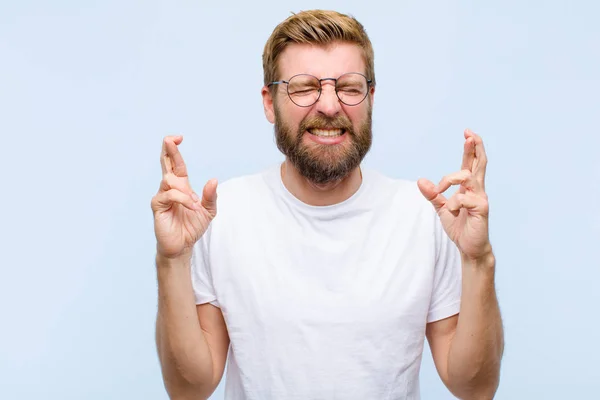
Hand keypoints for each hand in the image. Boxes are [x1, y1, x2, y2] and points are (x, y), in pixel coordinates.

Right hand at [151, 135, 217, 259]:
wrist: (183, 246)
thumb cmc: (192, 228)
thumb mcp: (208, 211)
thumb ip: (211, 196)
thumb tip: (213, 179)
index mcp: (181, 186)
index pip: (176, 164)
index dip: (175, 150)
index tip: (178, 137)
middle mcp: (169, 188)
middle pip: (165, 164)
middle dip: (168, 150)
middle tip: (171, 139)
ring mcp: (162, 196)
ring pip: (169, 180)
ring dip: (185, 190)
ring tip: (195, 203)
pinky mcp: (157, 206)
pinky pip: (168, 195)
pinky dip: (182, 198)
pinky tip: (191, 206)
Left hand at [417, 129, 491, 260]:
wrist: (469, 247)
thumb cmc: (459, 226)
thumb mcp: (442, 208)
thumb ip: (433, 194)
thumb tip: (420, 180)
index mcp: (468, 187)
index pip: (471, 163)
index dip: (470, 148)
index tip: (467, 133)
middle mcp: (477, 189)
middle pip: (479, 163)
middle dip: (475, 147)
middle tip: (469, 135)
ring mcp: (481, 198)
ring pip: (467, 176)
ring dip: (450, 179)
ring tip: (441, 190)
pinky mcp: (482, 208)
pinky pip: (464, 198)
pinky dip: (453, 202)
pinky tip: (452, 211)